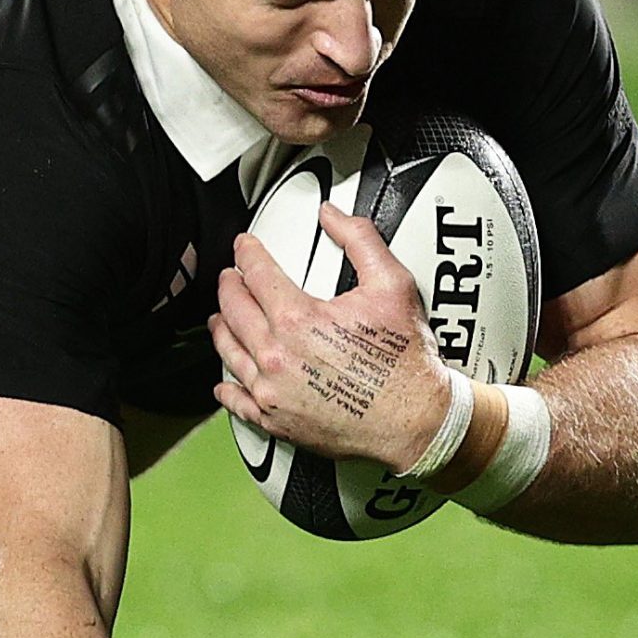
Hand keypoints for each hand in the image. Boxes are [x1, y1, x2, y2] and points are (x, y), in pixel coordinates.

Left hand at [211, 204, 452, 472]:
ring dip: (221, 330)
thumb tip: (333, 215)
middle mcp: (276, 357)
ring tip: (220, 319)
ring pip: (229, 353)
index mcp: (297, 320)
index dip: (247, 253)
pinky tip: (224, 383)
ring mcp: (272, 392)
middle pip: (234, 311)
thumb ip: (360, 240)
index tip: (244, 247)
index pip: (256, 274)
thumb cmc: (406, 362)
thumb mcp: (392, 285)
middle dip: (229, 287)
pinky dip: (227, 389)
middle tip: (231, 278)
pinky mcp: (277, 422)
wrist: (417, 422)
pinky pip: (238, 402)